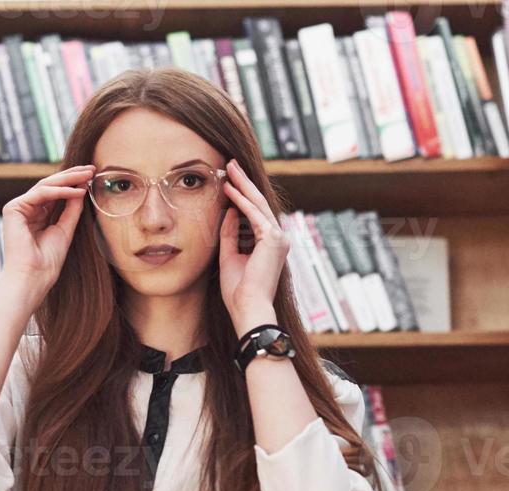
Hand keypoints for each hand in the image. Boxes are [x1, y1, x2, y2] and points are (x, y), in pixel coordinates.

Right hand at [0, 164, 93, 305]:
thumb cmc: (47, 262)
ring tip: (87, 176)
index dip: (73, 183)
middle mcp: (26, 209)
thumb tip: (81, 189)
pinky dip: (60, 191)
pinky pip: (40, 194)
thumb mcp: (65, 230)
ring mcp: (18, 208)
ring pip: (45, 185)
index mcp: (36, 215)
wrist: (32, 278)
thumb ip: (71, 210)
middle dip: (72, 176)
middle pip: (50, 185)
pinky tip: (76, 190)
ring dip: (68, 179)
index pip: (56, 193)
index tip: (92, 177)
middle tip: (91, 168)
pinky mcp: (13, 209)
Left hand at [218, 159, 287, 334]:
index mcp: (270, 245)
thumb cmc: (239, 291)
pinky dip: (241, 201)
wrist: (248, 308)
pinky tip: (230, 189)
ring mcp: (278, 238)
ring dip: (243, 185)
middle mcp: (278, 239)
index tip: (230, 181)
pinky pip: (254, 215)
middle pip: (259, 204)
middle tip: (232, 164)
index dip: (243, 195)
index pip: (256, 213)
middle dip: (244, 183)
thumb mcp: (229, 256)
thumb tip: (229, 210)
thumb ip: (230, 233)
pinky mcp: (273, 239)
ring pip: (258, 204)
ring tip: (230, 168)